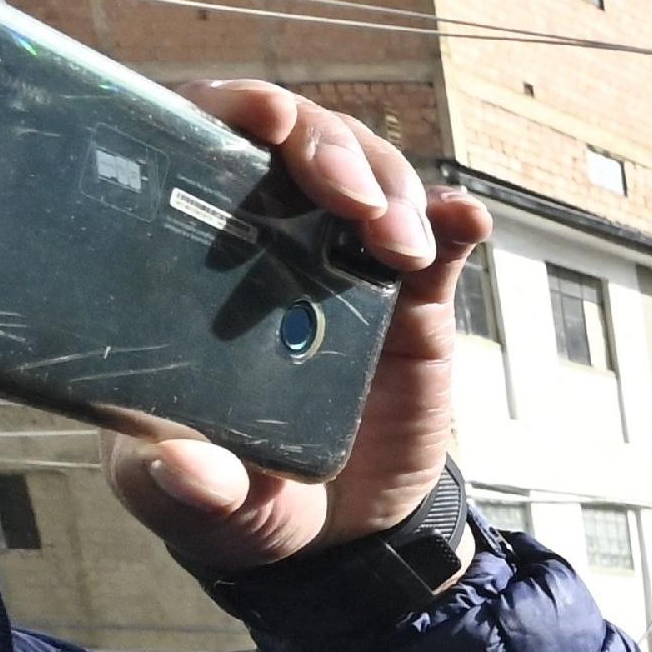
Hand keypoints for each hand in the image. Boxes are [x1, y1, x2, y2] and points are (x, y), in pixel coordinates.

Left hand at [103, 82, 491, 571]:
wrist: (339, 541)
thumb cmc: (243, 501)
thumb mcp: (197, 502)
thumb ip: (186, 487)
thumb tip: (184, 470)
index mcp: (191, 261)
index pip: (199, 146)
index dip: (230, 110)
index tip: (260, 119)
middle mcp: (267, 244)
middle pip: (297, 143)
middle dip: (326, 147)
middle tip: (346, 198)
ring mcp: (344, 269)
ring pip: (372, 177)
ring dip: (390, 188)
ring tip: (397, 242)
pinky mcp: (412, 305)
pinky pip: (438, 243)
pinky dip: (454, 220)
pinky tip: (468, 220)